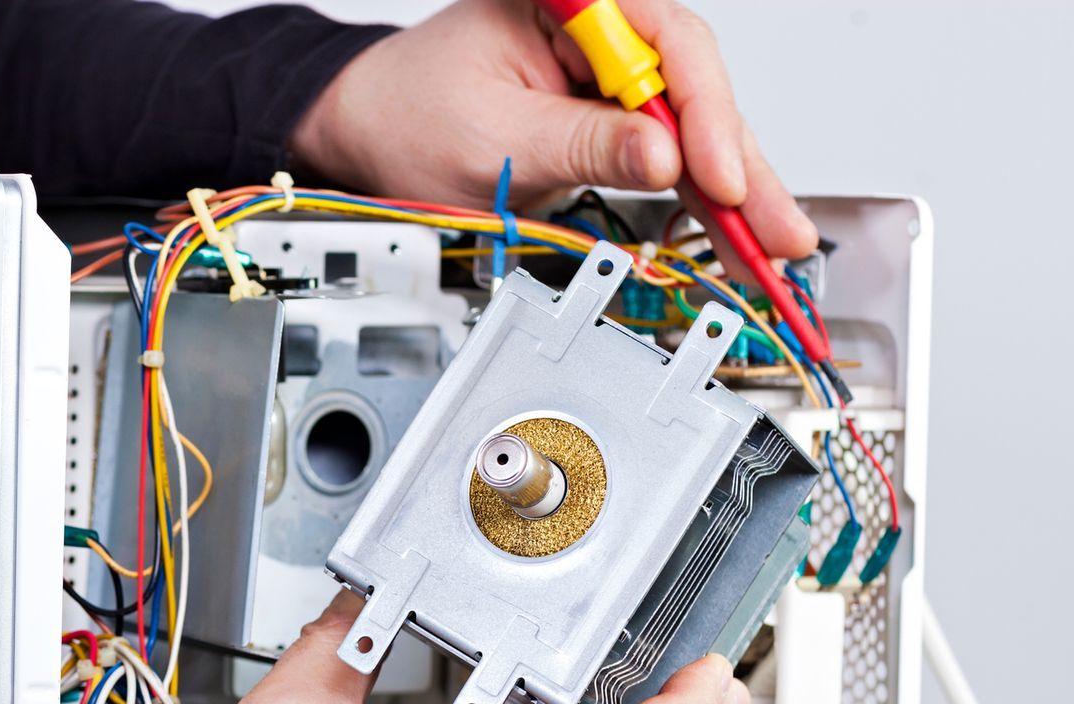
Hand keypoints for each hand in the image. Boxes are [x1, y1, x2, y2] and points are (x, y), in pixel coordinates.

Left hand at [288, 0, 816, 261]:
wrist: (366, 130)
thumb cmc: (407, 114)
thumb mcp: (493, 138)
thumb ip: (581, 145)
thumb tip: (662, 155)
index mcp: (574, 3)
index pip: (668, 44)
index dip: (704, 115)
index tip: (715, 176)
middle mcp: (602, 28)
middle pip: (695, 89)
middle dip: (737, 165)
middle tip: (773, 229)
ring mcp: (609, 75)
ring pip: (691, 127)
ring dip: (732, 190)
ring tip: (770, 245)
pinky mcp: (607, 118)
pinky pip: (667, 152)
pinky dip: (697, 196)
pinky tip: (734, 229)